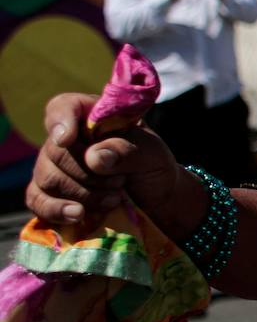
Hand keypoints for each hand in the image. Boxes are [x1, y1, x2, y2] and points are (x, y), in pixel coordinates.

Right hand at [26, 93, 183, 224]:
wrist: (154, 199)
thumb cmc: (152, 167)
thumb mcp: (153, 154)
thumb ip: (128, 150)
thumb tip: (93, 157)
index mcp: (92, 117)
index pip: (63, 107)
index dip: (61, 121)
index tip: (67, 139)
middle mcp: (67, 139)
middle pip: (55, 152)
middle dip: (89, 173)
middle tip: (120, 181)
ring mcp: (54, 167)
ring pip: (47, 178)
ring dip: (83, 193)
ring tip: (114, 198)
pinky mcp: (50, 194)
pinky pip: (37, 200)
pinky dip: (56, 209)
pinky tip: (78, 214)